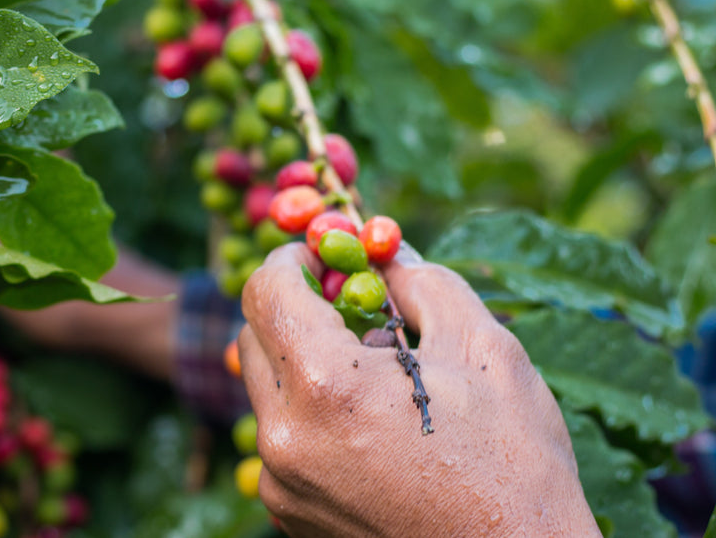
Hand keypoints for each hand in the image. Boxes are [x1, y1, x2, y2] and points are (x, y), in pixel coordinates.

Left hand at [237, 243, 599, 536]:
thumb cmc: (513, 465)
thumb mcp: (483, 349)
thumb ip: (423, 283)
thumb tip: (385, 255)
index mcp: (326, 386)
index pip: (265, 291)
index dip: (290, 260)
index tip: (319, 256)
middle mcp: (285, 437)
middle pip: (254, 338)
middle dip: (294, 310)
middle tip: (349, 306)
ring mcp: (281, 483)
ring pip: (267, 391)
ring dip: (302, 364)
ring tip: (373, 375)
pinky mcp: (288, 514)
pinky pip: (282, 440)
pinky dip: (309, 415)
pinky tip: (368, 425)